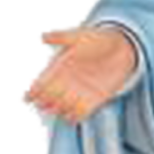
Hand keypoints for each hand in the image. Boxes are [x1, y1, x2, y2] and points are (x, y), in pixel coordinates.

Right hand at [23, 25, 138, 124]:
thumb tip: (42, 35)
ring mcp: (80, 92)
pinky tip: (72, 116)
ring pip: (63, 108)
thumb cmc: (100, 39)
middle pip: (49, 99)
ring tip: (58, 109)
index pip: (42, 84)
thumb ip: (61, 38)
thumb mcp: (79, 36)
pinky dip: (75, 117)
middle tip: (45, 103)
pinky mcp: (95, 100)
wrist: (123, 47)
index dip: (34, 91)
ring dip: (59, 111)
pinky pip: (81, 114)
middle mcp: (68, 83)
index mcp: (60, 68)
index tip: (30, 95)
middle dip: (45, 103)